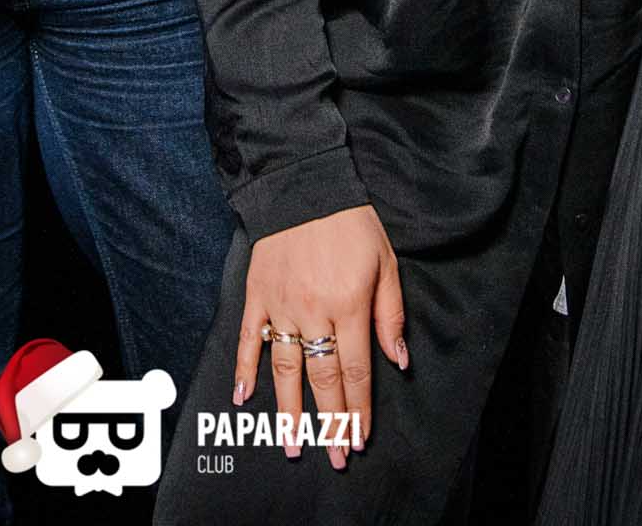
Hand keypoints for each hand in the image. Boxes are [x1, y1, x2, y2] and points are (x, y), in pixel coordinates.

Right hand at [236, 203, 405, 470]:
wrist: (303, 184)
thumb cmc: (352, 223)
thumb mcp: (386, 263)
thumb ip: (391, 315)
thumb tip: (397, 361)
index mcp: (349, 305)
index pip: (355, 371)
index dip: (357, 410)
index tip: (358, 440)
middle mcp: (314, 312)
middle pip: (322, 379)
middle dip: (329, 424)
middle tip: (332, 457)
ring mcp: (281, 305)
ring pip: (284, 370)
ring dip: (288, 412)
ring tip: (291, 445)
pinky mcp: (257, 294)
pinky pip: (248, 339)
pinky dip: (245, 370)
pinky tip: (244, 398)